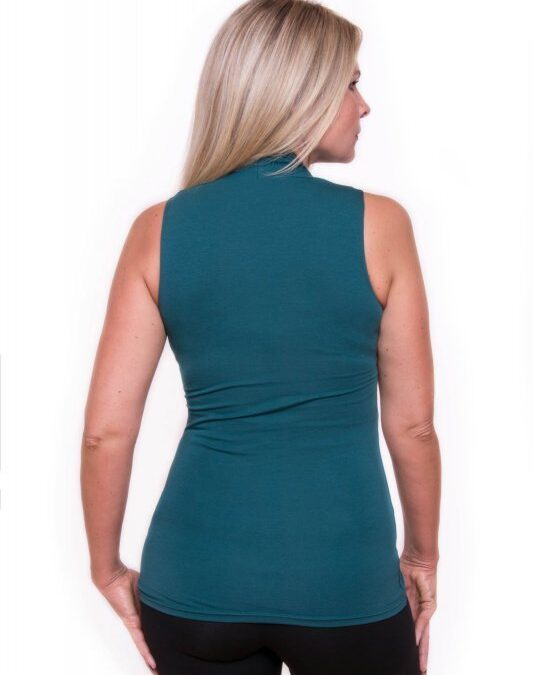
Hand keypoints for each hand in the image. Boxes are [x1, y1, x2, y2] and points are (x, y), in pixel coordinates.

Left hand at [93, 564, 157, 672]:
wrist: (113, 576)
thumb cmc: (126, 578)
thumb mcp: (146, 588)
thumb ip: (155, 595)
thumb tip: (167, 595)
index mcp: (140, 613)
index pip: (150, 631)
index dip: (155, 641)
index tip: (162, 651)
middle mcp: (136, 621)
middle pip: (147, 641)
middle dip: (153, 655)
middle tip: (159, 669)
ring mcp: (133, 623)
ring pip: (144, 645)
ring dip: (150, 658)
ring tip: (157, 671)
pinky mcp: (131, 623)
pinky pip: (140, 641)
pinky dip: (146, 652)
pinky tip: (152, 662)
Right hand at [399, 552, 436, 673]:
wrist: (418, 557)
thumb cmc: (407, 567)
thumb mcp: (394, 587)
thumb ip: (389, 598)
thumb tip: (374, 606)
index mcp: (410, 609)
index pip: (410, 630)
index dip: (408, 644)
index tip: (407, 658)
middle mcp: (419, 612)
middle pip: (419, 638)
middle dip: (417, 654)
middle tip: (417, 669)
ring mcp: (425, 609)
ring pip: (423, 634)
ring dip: (420, 649)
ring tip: (419, 664)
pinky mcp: (429, 603)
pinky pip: (422, 619)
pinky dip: (418, 630)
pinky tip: (415, 641)